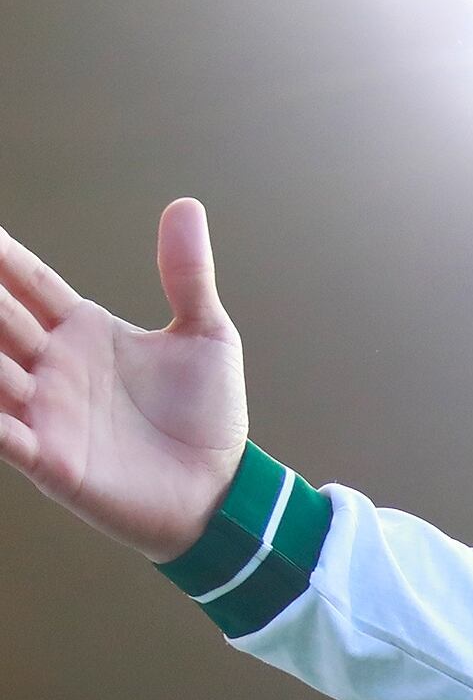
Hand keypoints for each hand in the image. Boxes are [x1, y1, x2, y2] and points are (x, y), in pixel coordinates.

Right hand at [0, 199, 249, 559]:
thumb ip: (186, 275)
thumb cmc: (208, 419)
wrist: (223, 493)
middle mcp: (50, 366)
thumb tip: (186, 206)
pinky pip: (1, 432)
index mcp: (80, 330)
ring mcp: (44, 411)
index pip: (23, 279)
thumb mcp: (206, 337)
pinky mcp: (49, 459)